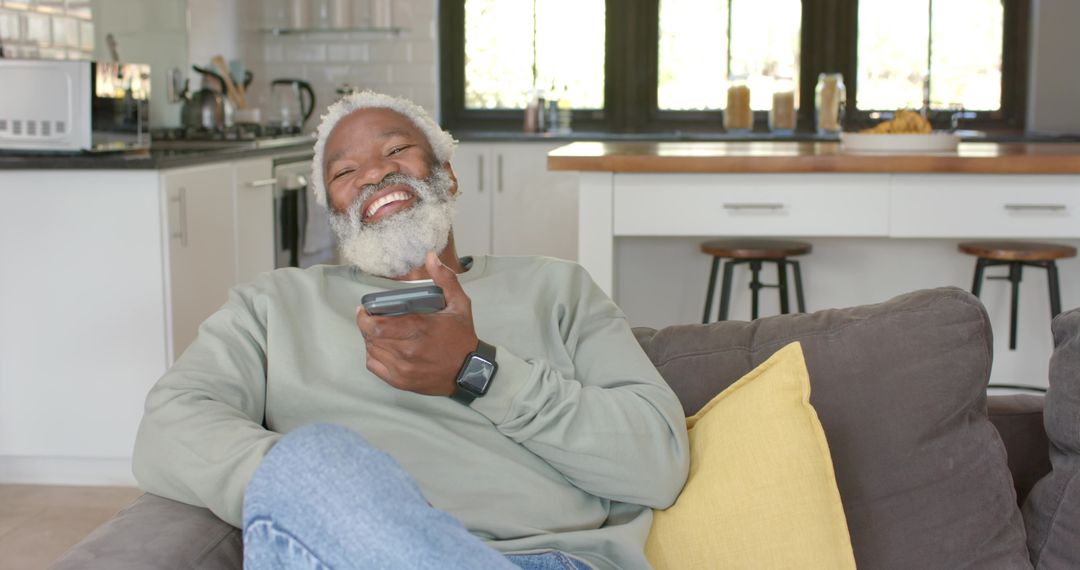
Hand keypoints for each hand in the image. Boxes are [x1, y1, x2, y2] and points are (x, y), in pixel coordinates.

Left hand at [356, 251, 478, 395]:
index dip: (364, 316)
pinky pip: (374, 366)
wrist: (470, 371)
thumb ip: (445, 279)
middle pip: (372, 337)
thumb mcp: (459, 304)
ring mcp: (403, 368)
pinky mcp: (401, 381)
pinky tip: (380, 348)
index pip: (378, 325)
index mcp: (419, 329)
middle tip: (368, 318)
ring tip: (376, 332)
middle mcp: (408, 350)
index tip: (364, 309)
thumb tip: (431, 257)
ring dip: (370, 339)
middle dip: (365, 326)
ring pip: (372, 351)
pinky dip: (372, 355)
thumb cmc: (462, 337)